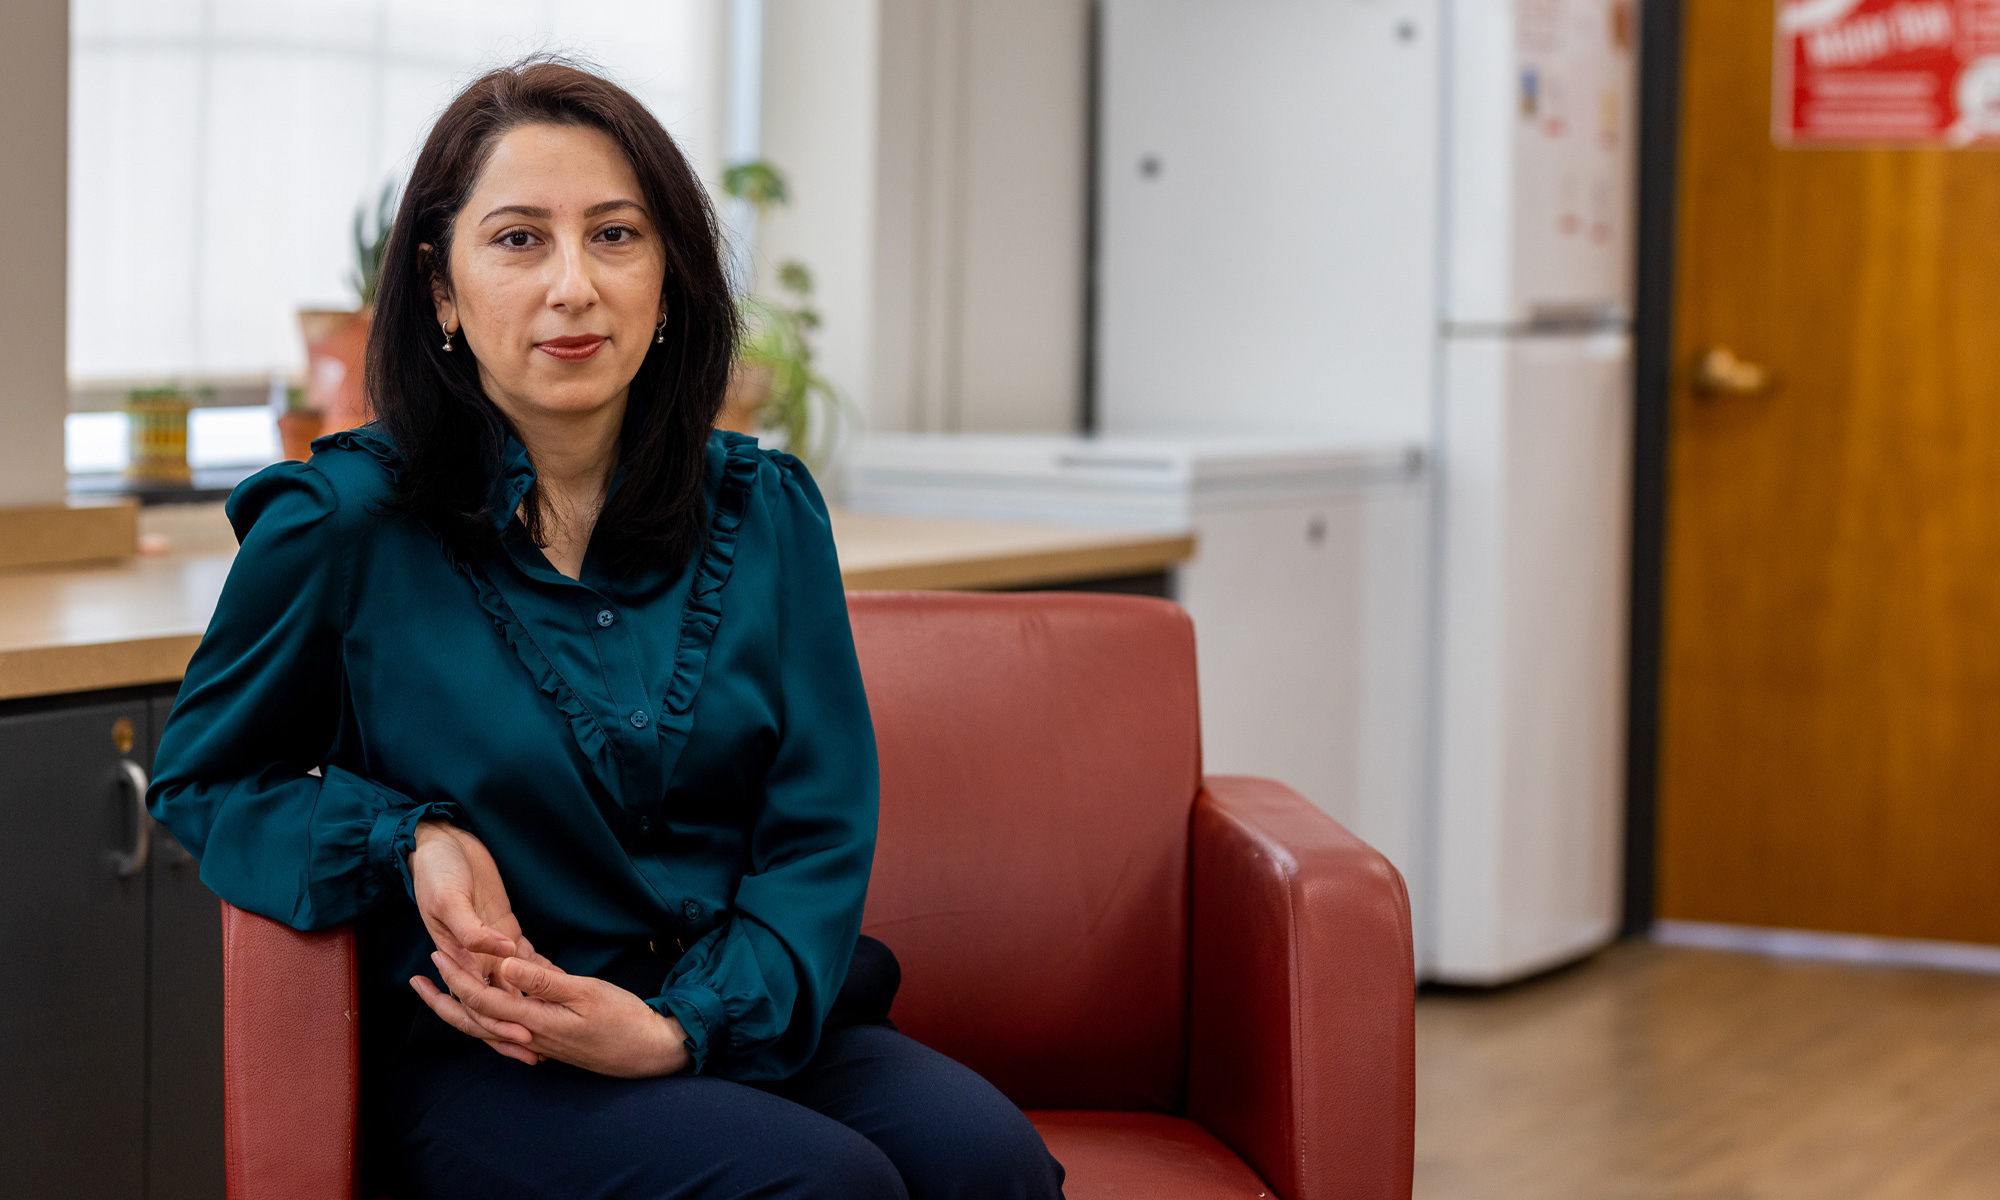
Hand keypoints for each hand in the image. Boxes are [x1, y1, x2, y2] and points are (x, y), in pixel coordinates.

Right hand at [407, 817, 545, 1064]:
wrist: (439, 843)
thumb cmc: (437, 872)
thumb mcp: (448, 900)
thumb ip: (472, 931)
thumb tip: (502, 952)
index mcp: (455, 957)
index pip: (476, 1001)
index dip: (496, 1021)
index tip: (522, 1037)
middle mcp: (472, 958)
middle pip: (495, 1003)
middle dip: (515, 1027)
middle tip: (542, 1052)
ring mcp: (491, 945)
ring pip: (513, 986)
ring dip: (530, 1005)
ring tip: (557, 1026)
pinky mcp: (505, 928)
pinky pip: (525, 959)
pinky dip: (540, 973)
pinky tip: (561, 984)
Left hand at [415, 952, 691, 1077]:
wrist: (649, 1051)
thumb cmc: (622, 1019)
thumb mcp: (585, 992)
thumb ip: (542, 981)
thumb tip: (502, 967)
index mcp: (533, 1022)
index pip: (481, 1000)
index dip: (456, 977)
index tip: (437, 955)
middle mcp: (528, 1035)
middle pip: (473, 1020)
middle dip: (444, 999)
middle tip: (419, 979)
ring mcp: (538, 1039)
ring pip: (489, 1022)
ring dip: (463, 1003)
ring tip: (442, 986)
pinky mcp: (550, 1036)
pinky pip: (512, 1021)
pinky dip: (495, 1005)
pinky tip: (494, 989)